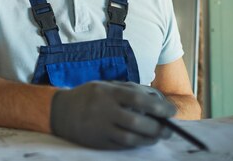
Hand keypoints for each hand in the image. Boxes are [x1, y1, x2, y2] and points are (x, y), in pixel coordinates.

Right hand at [50, 81, 176, 148]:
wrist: (60, 111)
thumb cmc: (89, 96)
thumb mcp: (105, 86)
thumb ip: (129, 90)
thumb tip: (157, 100)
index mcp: (107, 92)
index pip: (137, 99)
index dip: (158, 106)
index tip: (171, 111)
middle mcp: (103, 109)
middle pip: (137, 122)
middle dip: (158, 128)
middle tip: (168, 130)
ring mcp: (100, 127)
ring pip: (131, 138)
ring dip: (149, 139)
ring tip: (157, 136)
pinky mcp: (98, 142)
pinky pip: (122, 146)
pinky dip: (136, 144)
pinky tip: (140, 140)